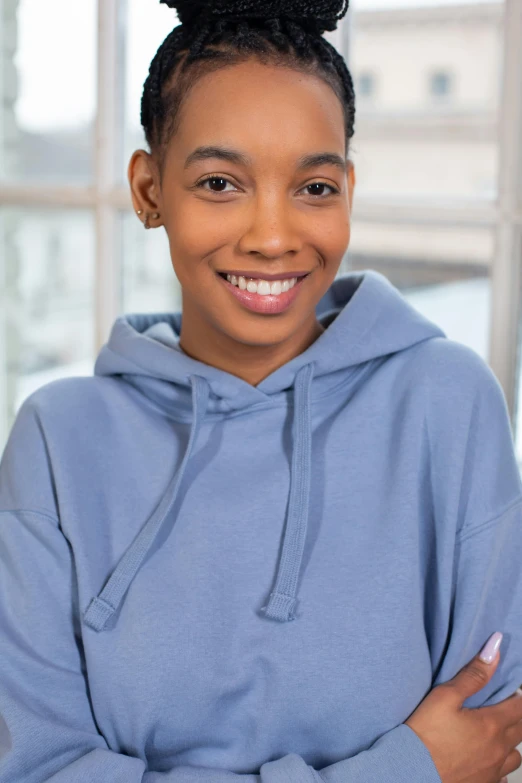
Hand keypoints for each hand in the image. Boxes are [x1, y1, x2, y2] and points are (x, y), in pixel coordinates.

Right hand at [405, 637, 521, 782]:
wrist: (411, 772)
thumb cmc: (426, 734)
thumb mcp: (445, 696)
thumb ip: (473, 675)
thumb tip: (494, 649)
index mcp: (492, 725)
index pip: (519, 707)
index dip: (516, 697)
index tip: (508, 691)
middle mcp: (499, 750)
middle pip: (520, 730)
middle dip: (515, 716)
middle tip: (501, 707)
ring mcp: (493, 771)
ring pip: (515, 756)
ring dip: (510, 742)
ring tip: (494, 734)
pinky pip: (503, 778)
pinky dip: (500, 769)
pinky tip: (488, 762)